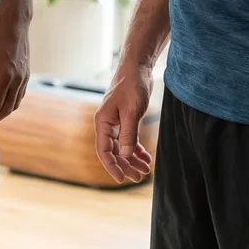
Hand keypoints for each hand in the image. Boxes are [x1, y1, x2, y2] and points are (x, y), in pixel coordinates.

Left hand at [0, 17, 29, 128]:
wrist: (14, 24)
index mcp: (5, 77)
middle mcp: (17, 81)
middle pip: (7, 109)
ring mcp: (24, 78)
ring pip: (15, 104)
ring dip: (3, 113)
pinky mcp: (26, 75)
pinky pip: (20, 96)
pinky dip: (11, 104)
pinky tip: (2, 104)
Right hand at [94, 61, 153, 182]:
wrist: (137, 69)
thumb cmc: (132, 86)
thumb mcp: (131, 111)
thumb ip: (128, 134)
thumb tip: (126, 155)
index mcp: (102, 122)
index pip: (103, 150)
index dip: (112, 166)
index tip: (122, 179)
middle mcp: (106, 124)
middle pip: (113, 152)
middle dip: (125, 165)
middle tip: (139, 177)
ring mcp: (116, 123)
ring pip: (122, 147)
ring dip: (132, 159)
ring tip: (146, 170)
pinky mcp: (125, 120)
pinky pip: (129, 140)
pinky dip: (137, 150)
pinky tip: (146, 157)